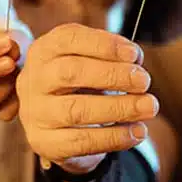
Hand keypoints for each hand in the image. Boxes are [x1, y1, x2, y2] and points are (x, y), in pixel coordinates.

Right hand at [0, 32, 21, 120]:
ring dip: (1, 89)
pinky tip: (26, 91)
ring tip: (19, 76)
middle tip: (10, 63)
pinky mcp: (1, 113)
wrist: (28, 61)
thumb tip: (9, 45)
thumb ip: (5, 42)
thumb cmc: (15, 48)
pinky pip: (3, 114)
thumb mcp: (8, 40)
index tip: (7, 41)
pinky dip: (15, 103)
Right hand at [16, 23, 156, 173]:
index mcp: (43, 51)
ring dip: (119, 107)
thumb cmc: (77, 85)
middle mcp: (33, 80)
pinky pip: (81, 141)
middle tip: (144, 81)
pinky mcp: (44, 142)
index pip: (68, 39)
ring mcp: (35, 113)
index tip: (135, 54)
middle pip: (70, 72)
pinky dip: (114, 137)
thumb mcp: (88, 62)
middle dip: (113, 75)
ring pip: (76, 109)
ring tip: (149, 106)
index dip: (104, 45)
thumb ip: (109, 55)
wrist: (54, 125)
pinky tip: (137, 131)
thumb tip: (135, 57)